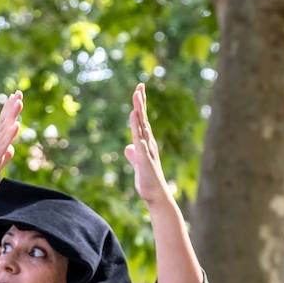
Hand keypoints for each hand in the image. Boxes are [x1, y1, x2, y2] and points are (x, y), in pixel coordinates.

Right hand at [0, 91, 22, 202]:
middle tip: (18, 92)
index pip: (2, 124)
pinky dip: (9, 135)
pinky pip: (2, 146)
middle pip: (3, 122)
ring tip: (18, 102)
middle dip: (10, 107)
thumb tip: (10, 149)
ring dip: (11, 116)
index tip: (15, 96)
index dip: (9, 110)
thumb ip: (4, 156)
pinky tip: (16, 126)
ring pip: (3, 130)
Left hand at [124, 84, 172, 209]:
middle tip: (139, 85)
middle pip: (143, 118)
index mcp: (146, 143)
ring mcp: (147, 149)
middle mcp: (148, 142)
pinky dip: (137, 127)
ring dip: (139, 110)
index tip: (138, 91)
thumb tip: (128, 148)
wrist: (156, 196)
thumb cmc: (148, 181)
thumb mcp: (137, 165)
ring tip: (137, 95)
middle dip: (141, 102)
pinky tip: (134, 117)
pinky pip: (139, 139)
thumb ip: (133, 155)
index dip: (140, 106)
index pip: (142, 121)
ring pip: (142, 125)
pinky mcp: (144, 158)